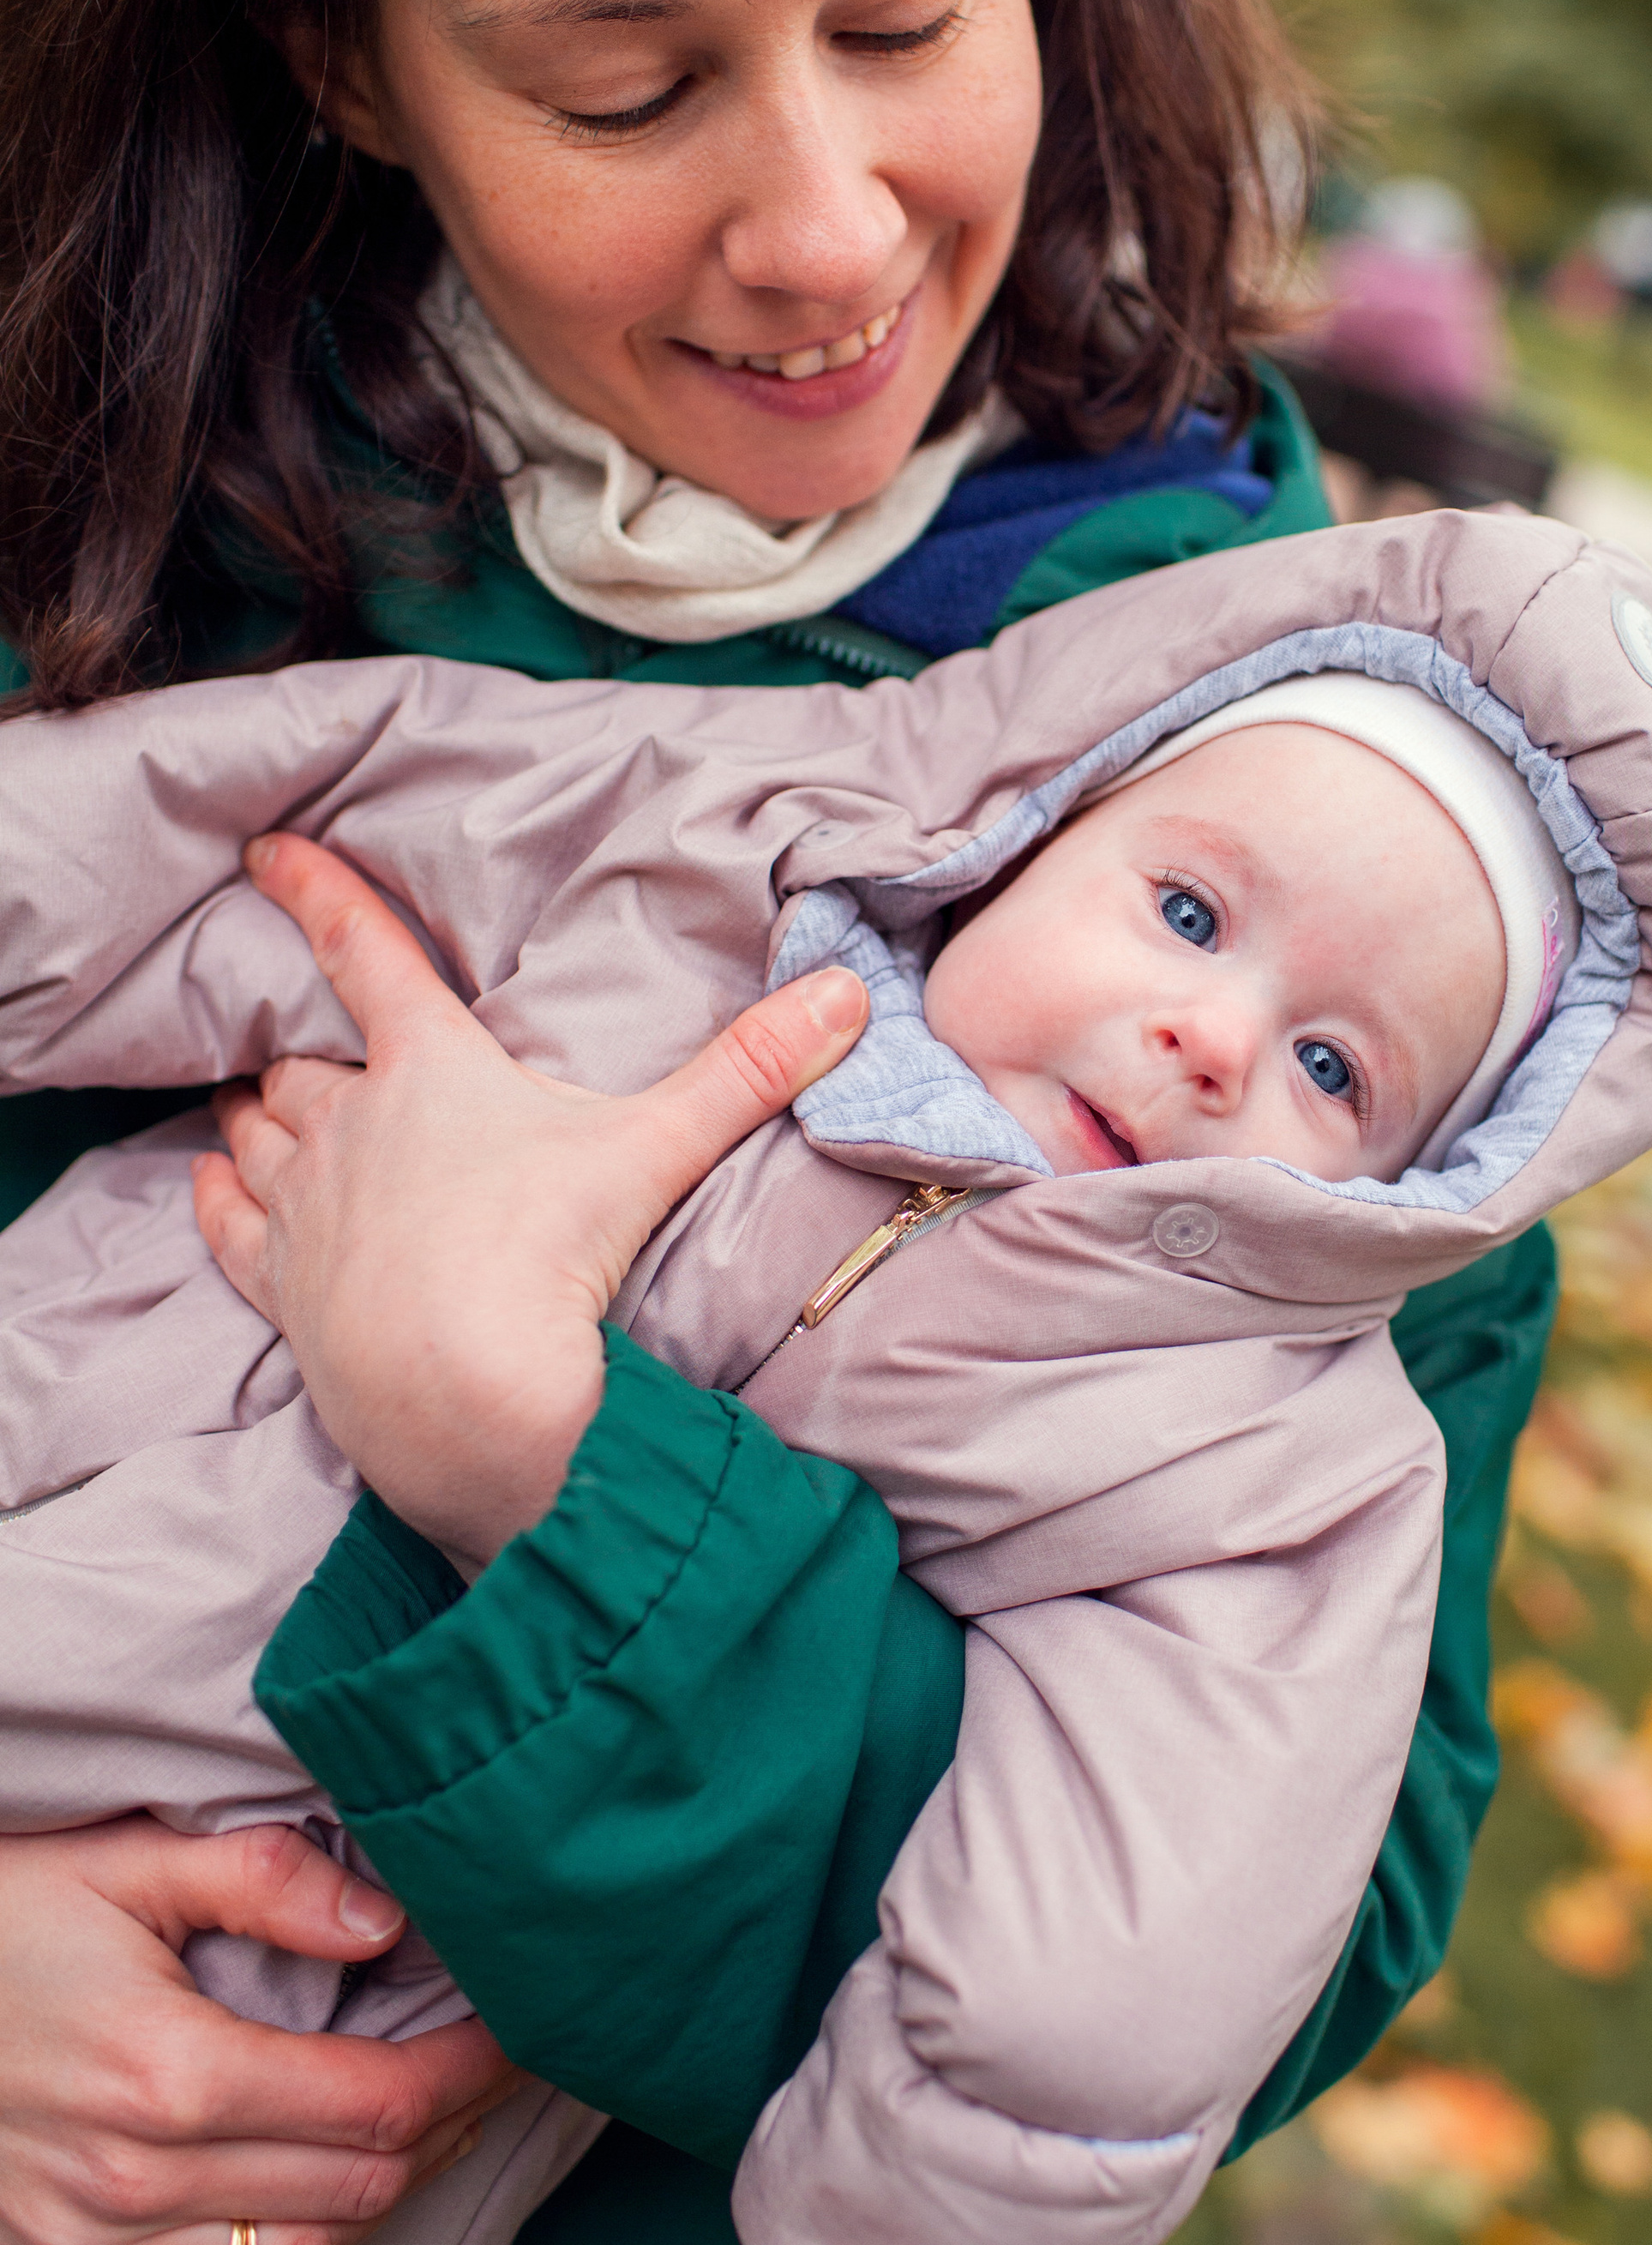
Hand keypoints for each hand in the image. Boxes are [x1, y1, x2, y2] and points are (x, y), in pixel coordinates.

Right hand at [0, 1821, 514, 2244]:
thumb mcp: (123, 1866)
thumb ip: (262, 1881)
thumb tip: (385, 1921)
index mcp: (173, 2071)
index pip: (379, 2101)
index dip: (470, 2071)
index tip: (519, 2036)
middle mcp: (139, 2180)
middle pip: (359, 2187)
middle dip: (444, 2131)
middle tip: (480, 2076)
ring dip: (376, 2209)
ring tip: (415, 2141)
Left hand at [191, 833, 866, 1561]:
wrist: (466, 1393)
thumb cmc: (552, 1256)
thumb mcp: (658, 1148)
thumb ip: (749, 1070)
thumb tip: (846, 992)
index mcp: (431, 1071)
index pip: (363, 954)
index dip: (315, 891)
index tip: (266, 851)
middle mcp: (350, 1126)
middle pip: (304, 1062)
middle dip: (300, 1044)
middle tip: (294, 1032)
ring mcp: (307, 1210)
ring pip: (255, 1134)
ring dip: (253, 1112)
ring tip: (248, 1096)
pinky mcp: (286, 1289)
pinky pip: (230, 1226)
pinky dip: (218, 1197)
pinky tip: (212, 1181)